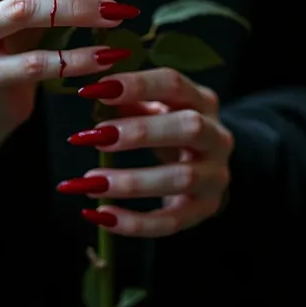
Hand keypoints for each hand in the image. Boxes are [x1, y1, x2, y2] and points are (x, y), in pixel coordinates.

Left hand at [59, 68, 233, 236]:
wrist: (208, 168)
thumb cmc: (171, 129)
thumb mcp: (157, 108)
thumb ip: (129, 101)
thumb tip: (94, 95)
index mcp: (202, 101)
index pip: (174, 84)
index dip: (137, 85)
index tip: (94, 90)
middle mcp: (216, 136)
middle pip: (189, 128)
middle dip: (140, 132)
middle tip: (96, 136)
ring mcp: (215, 175)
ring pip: (180, 179)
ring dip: (131, 181)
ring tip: (89, 182)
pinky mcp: (205, 209)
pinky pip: (171, 221)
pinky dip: (135, 222)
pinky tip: (102, 216)